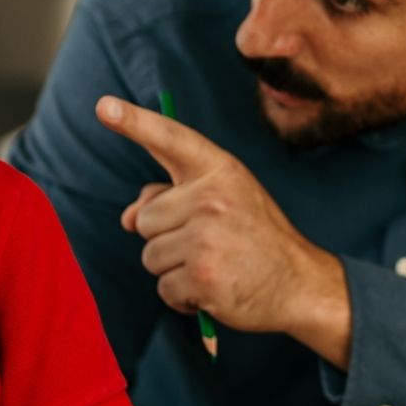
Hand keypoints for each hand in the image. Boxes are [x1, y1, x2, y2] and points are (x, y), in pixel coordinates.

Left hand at [97, 97, 350, 360]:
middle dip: (167, 238)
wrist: (301, 284)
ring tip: (213, 267)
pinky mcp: (202, 275)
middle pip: (146, 219)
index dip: (135, 122)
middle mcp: (212, 198)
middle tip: (209, 245)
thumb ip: (174, 197)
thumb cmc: (258, 240)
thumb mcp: (227, 201)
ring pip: (150, 256)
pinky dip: (183, 298)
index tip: (104, 107)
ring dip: (174, 270)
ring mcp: (206, 237)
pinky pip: (164, 288)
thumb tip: (127, 217)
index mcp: (220, 172)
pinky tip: (212, 290)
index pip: (172, 140)